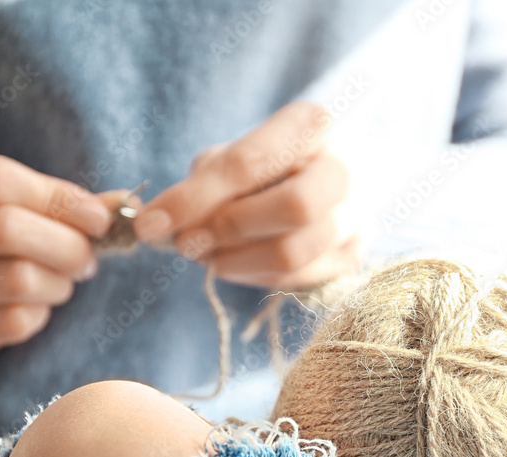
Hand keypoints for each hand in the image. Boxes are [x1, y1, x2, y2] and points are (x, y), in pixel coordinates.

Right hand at [0, 155, 112, 363]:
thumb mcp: (24, 208)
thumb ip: (70, 203)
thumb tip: (127, 204)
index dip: (59, 198)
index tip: (99, 218)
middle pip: (5, 228)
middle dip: (68, 246)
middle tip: (87, 259)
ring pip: (17, 279)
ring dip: (58, 284)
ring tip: (60, 282)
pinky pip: (14, 323)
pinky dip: (39, 317)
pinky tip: (34, 309)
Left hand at [135, 101, 360, 289]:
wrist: (326, 183)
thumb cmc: (267, 165)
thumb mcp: (231, 156)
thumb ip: (203, 185)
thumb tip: (161, 227)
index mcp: (311, 127)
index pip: (252, 163)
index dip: (195, 197)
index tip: (151, 223)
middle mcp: (345, 171)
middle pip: (294, 207)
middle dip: (229, 228)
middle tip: (187, 242)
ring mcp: (355, 218)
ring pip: (294, 254)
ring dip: (235, 261)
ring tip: (207, 255)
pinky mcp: (351, 257)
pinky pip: (295, 280)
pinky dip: (253, 275)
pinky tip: (235, 261)